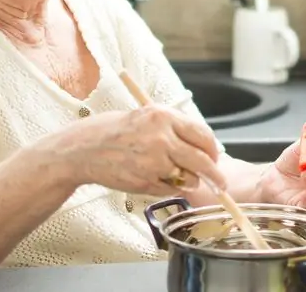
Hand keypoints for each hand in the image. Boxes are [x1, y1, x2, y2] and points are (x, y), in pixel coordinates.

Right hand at [47, 104, 225, 195]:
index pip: (203, 135)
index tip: (215, 157)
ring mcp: (154, 161)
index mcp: (165, 117)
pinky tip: (154, 177)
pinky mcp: (146, 181)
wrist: (84, 148)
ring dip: (189, 181)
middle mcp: (162, 138)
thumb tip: (203, 147)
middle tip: (220, 183)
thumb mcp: (148, 117)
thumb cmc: (116, 131)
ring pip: (189, 178)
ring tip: (173, 173)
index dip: (213, 150)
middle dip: (214, 174)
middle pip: (202, 160)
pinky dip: (169, 187)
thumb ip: (175, 129)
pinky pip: (171, 189)